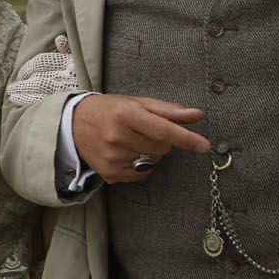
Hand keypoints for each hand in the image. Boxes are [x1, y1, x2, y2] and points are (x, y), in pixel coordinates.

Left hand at [8, 35, 80, 105]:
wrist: (100, 101)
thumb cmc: (87, 76)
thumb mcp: (80, 59)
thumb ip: (69, 49)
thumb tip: (59, 39)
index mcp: (69, 63)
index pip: (42, 62)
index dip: (28, 67)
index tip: (21, 74)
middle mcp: (66, 75)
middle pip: (38, 76)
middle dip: (22, 81)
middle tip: (12, 87)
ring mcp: (65, 89)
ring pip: (38, 87)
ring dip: (22, 90)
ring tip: (12, 93)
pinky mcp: (64, 101)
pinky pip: (42, 100)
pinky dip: (27, 99)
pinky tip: (17, 100)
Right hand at [71, 92, 208, 183]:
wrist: (74, 124)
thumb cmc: (110, 110)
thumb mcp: (137, 103)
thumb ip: (169, 110)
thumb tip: (197, 115)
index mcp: (125, 113)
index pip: (162, 129)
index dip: (186, 138)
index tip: (204, 146)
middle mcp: (117, 136)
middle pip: (161, 148)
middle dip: (162, 141)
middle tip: (144, 131)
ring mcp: (112, 156)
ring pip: (152, 161)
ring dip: (149, 153)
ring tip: (129, 141)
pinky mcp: (109, 172)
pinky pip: (141, 174)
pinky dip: (140, 166)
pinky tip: (125, 153)